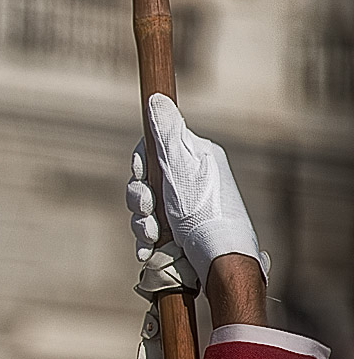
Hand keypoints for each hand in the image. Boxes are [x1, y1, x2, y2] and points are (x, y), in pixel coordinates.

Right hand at [126, 94, 269, 289]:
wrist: (220, 260)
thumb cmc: (203, 210)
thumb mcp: (182, 165)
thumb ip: (166, 132)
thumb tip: (157, 98)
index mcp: (196, 158)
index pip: (154, 150)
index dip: (140, 165)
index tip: (142, 176)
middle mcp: (192, 182)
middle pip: (144, 181)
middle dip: (138, 199)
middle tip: (147, 210)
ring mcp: (186, 210)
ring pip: (144, 209)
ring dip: (141, 223)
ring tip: (153, 236)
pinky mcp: (180, 235)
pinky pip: (151, 232)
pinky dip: (146, 240)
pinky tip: (150, 249)